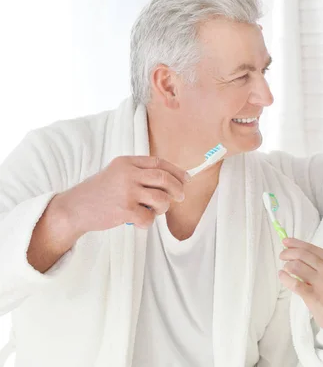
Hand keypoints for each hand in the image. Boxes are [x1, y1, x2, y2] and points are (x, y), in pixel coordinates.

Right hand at [54, 156, 188, 237]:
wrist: (73, 209)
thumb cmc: (99, 193)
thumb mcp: (117, 174)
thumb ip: (139, 174)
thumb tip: (172, 181)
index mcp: (126, 162)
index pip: (158, 163)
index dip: (176, 171)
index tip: (186, 179)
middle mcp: (127, 174)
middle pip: (164, 178)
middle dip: (177, 189)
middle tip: (180, 197)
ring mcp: (126, 192)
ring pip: (161, 199)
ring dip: (163, 208)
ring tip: (154, 211)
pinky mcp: (124, 210)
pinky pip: (149, 218)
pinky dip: (148, 223)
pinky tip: (138, 222)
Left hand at [279, 238, 322, 364]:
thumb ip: (322, 268)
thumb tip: (300, 259)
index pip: (312, 248)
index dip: (296, 243)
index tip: (286, 241)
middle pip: (302, 254)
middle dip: (288, 252)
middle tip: (282, 255)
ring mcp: (321, 283)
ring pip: (296, 266)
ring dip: (287, 266)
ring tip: (285, 269)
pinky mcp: (313, 296)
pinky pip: (294, 283)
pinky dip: (285, 277)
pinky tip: (282, 276)